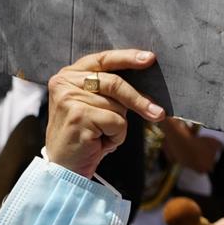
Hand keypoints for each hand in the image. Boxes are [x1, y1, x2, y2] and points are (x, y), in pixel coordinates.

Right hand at [45, 50, 164, 178]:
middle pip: (115, 83)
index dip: (128, 57)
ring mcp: (69, 99)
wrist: (65, 167)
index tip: (150, 58)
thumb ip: (111, 89)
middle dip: (139, 100)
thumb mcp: (96, 105)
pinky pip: (116, 122)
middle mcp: (65, 83)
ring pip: (117, 106)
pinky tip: (99, 142)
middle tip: (158, 113)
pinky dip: (116, 136)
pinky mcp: (78, 116)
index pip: (103, 59)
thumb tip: (147, 76)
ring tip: (101, 135)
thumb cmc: (86, 134)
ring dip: (118, 125)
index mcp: (69, 75)